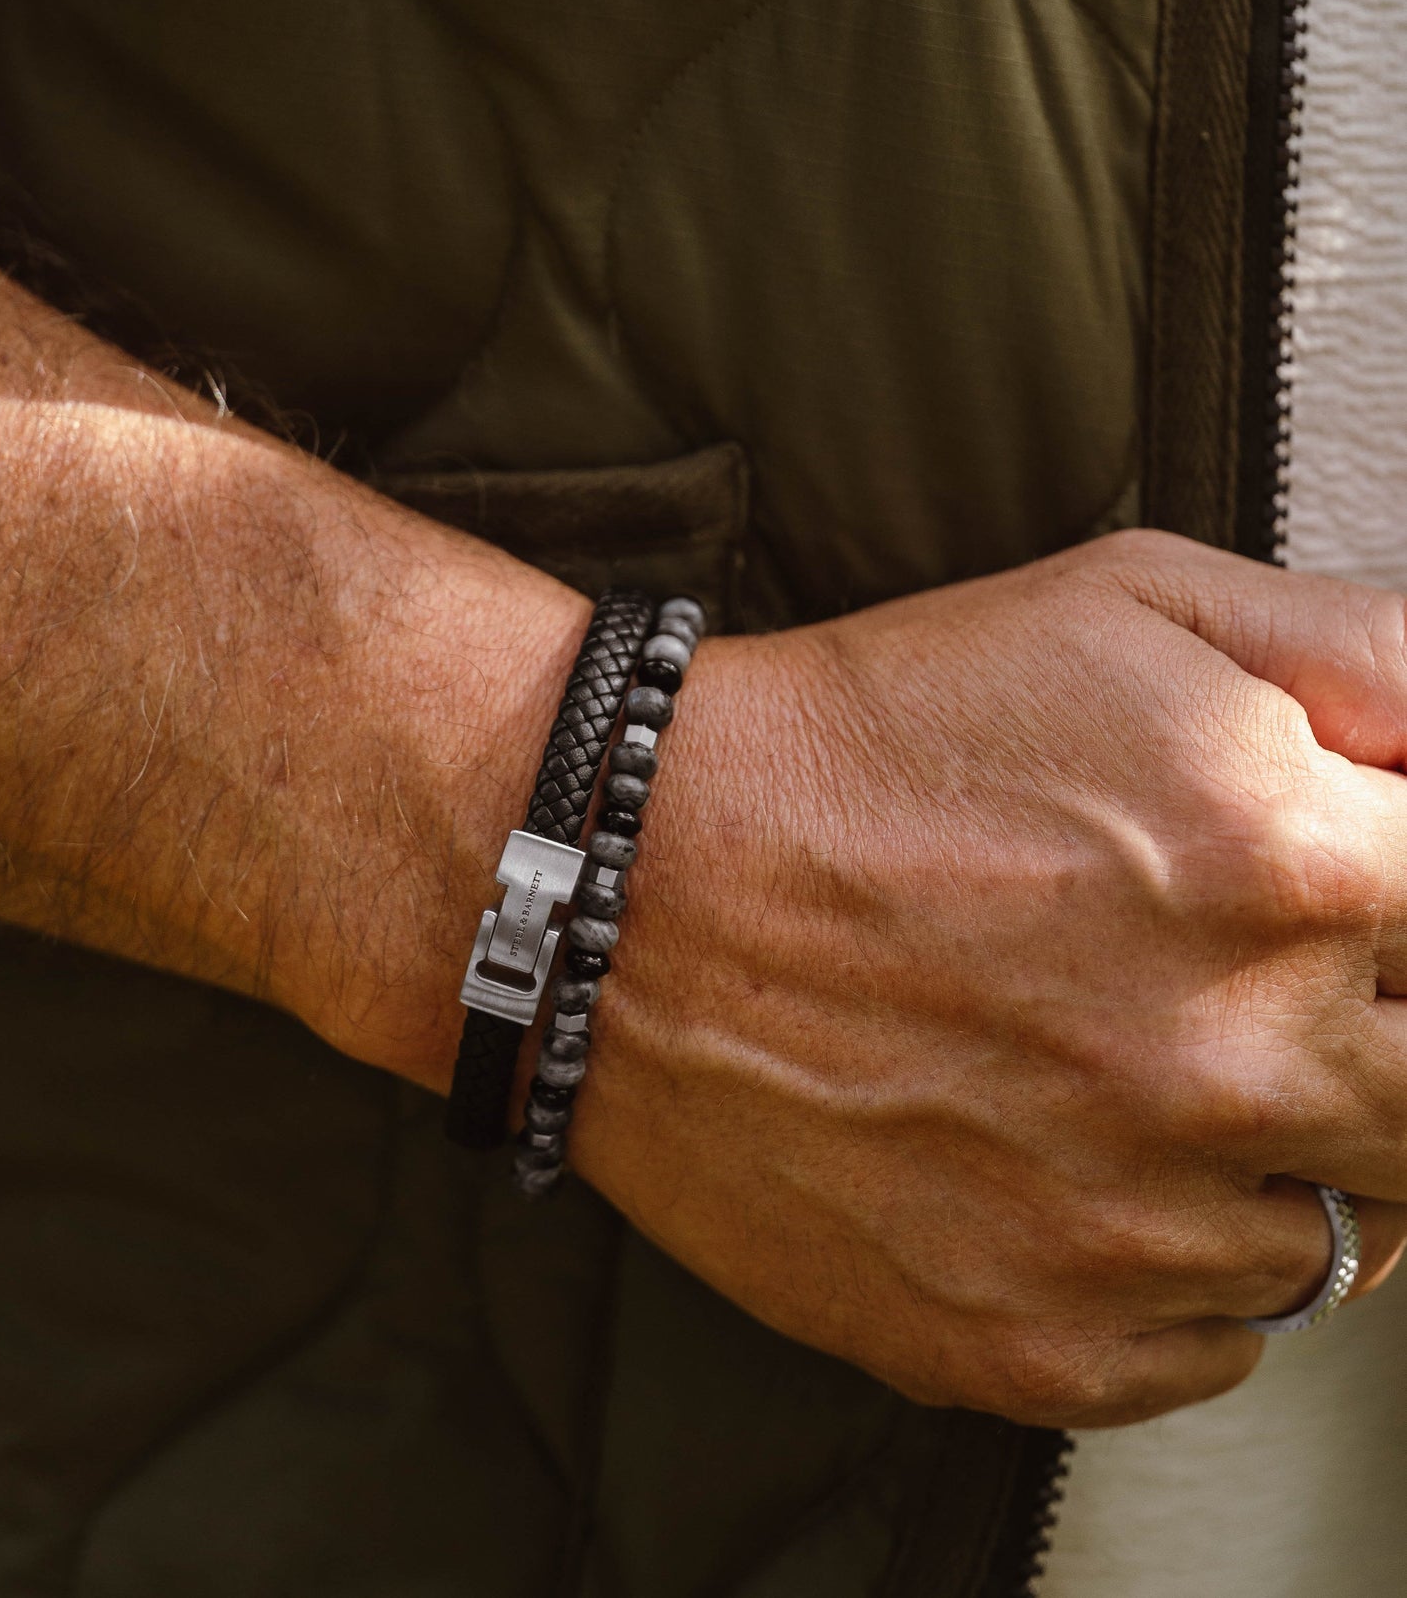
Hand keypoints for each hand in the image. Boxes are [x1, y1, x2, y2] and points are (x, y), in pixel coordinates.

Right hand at [571, 531, 1406, 1426]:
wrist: (625, 886)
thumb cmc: (857, 744)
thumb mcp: (1118, 608)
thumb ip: (1359, 655)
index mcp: (1288, 868)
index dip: (1405, 907)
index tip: (1351, 911)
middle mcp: (1236, 1067)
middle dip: (1374, 1043)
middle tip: (1236, 989)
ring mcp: (1135, 1228)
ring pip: (1340, 1244)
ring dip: (1266, 1159)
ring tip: (1123, 1065)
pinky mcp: (1034, 1341)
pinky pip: (1206, 1346)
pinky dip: (1164, 1267)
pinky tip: (1064, 1161)